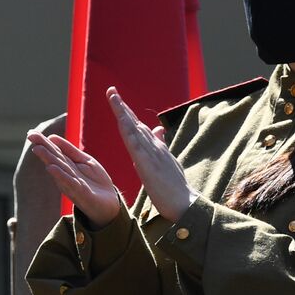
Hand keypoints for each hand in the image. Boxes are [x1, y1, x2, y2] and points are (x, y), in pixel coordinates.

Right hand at [28, 130, 122, 227]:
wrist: (109, 203)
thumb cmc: (95, 182)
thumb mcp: (85, 161)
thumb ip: (70, 150)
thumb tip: (52, 137)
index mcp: (67, 166)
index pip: (54, 151)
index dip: (43, 142)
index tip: (30, 133)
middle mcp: (66, 175)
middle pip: (54, 159)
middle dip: (43, 148)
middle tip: (31, 137)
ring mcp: (73, 184)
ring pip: (59, 169)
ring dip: (48, 159)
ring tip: (38, 149)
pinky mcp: (82, 193)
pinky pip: (70, 183)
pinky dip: (61, 175)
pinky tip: (51, 168)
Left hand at [107, 87, 196, 221]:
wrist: (184, 203)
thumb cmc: (176, 187)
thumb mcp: (168, 162)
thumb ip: (161, 145)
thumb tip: (158, 130)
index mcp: (156, 147)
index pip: (139, 127)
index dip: (127, 113)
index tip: (116, 100)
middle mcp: (154, 146)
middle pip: (135, 123)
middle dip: (122, 106)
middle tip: (111, 90)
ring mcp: (151, 154)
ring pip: (134, 129)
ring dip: (123, 112)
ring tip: (113, 98)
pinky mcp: (148, 164)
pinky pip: (136, 145)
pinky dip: (128, 132)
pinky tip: (121, 122)